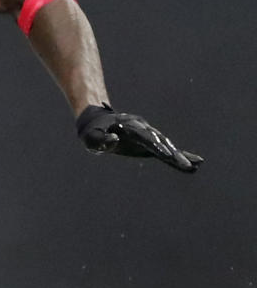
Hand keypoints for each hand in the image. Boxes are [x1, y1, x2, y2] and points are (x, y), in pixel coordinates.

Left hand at [76, 103, 201, 172]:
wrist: (97, 123)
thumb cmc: (93, 132)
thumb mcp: (91, 137)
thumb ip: (101, 139)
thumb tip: (115, 140)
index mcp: (130, 127)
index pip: (146, 137)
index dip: (157, 145)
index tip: (168, 154)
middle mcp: (143, 129)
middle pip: (161, 141)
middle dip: (173, 153)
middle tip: (187, 164)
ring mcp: (147, 136)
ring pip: (166, 146)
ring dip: (180, 156)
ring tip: (196, 164)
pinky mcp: (148, 144)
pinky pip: (165, 151)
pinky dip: (178, 156)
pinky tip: (195, 163)